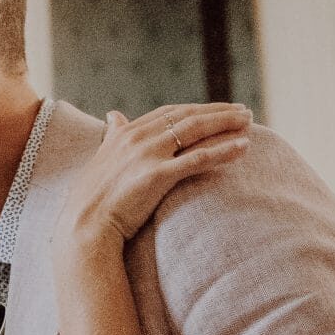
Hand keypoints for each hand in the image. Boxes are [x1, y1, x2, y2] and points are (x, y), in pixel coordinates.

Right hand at [59, 103, 251, 254]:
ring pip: (195, 131)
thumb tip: (114, 115)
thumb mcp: (102, 157)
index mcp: (127, 132)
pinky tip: (243, 147)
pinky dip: (223, 150)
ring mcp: (148, 155)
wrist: (85, 225)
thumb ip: (113, 135)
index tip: (219, 109)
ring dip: (225, 124)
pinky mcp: (157, 175)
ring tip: (249, 122)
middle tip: (245, 111)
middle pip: (188, 117)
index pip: (170, 112)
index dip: (198, 109)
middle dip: (219, 112)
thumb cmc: (93, 198)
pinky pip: (198, 158)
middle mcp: (139, 137)